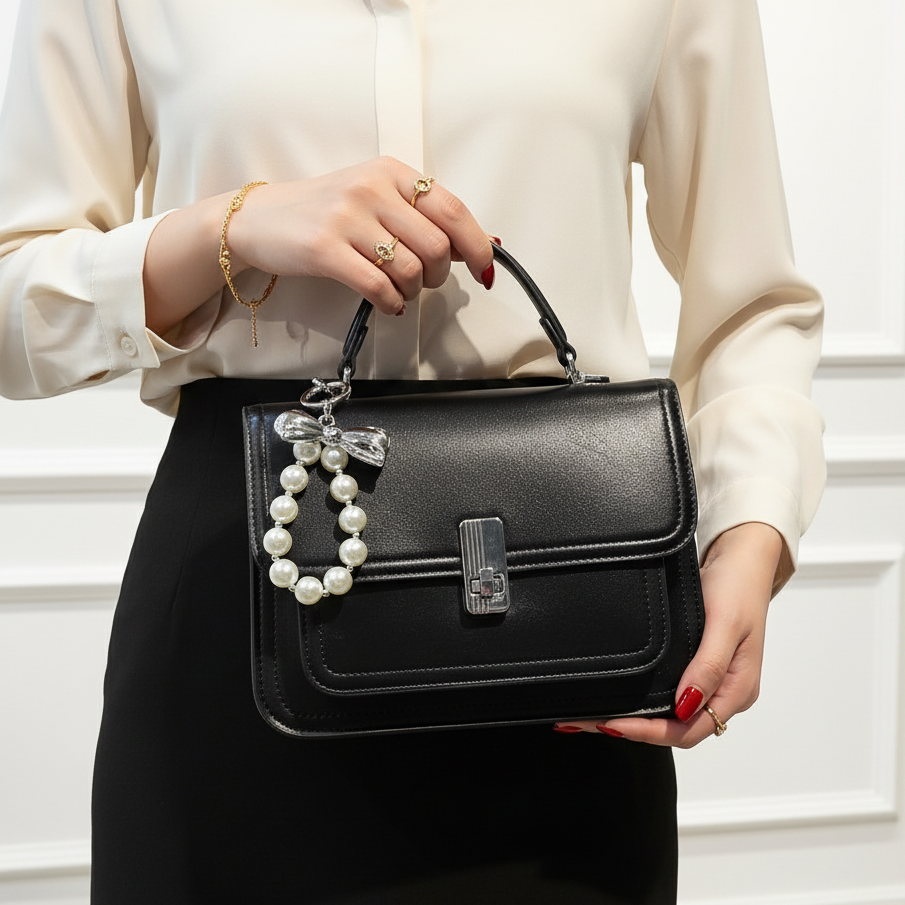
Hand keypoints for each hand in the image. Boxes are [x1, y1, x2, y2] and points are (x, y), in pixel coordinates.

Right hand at [224, 157, 493, 314]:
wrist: (259, 219)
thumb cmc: (323, 211)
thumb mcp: (375, 197)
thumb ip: (422, 216)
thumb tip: (481, 243)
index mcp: (391, 172)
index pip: (452, 209)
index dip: (476, 245)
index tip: (483, 269)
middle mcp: (372, 189)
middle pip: (436, 245)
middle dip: (440, 275)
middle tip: (426, 282)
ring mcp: (346, 217)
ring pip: (410, 269)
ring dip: (413, 292)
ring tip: (400, 292)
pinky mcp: (325, 249)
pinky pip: (378, 286)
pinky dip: (391, 304)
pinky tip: (387, 303)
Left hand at [553, 522, 783, 745]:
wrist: (741, 557)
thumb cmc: (738, 587)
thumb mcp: (725, 624)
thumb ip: (709, 666)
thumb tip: (685, 705)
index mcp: (738, 690)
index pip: (690, 730)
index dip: (650, 732)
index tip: (612, 723)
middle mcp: (724, 692)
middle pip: (677, 729)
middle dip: (634, 730)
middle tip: (589, 722)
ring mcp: (711, 680)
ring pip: (671, 716)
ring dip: (635, 720)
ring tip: (595, 716)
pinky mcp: (697, 666)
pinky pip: (669, 694)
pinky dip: (644, 703)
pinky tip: (620, 700)